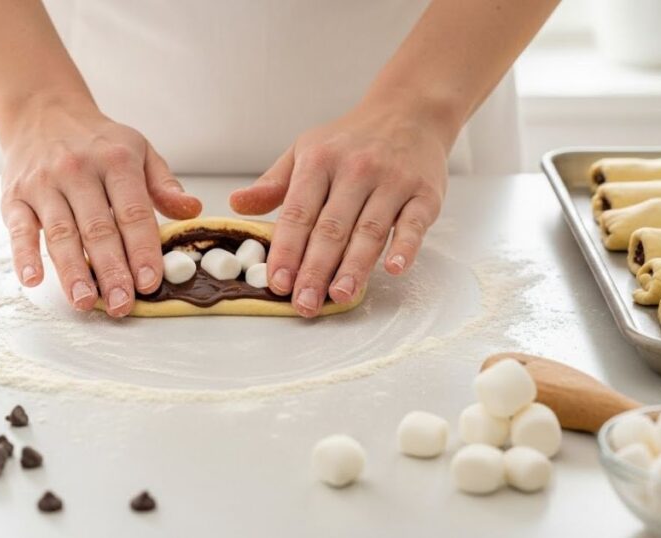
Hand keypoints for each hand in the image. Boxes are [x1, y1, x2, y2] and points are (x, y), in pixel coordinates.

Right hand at [0, 98, 201, 316]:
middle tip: (121, 304)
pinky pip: (19, 229)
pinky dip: (24, 255)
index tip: (150, 281)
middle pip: (98, 229)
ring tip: (85, 301)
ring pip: (61, 233)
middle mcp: (78, 171)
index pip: (133, 213)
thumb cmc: (96, 140)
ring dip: (73, 271)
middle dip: (111, 270)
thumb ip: (165, 185)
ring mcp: (44, 184)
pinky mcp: (14, 196)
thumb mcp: (139, 150)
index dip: (142, 250)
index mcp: (116, 162)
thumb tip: (193, 210)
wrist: (41, 111)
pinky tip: (34, 280)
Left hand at [230, 102, 448, 317]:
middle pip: (331, 228)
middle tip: (304, 303)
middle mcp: (355, 169)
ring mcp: (392, 180)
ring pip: (369, 230)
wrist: (410, 112)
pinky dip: (405, 246)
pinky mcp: (425, 192)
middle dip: (315, 270)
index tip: (277, 282)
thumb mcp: (306, 150)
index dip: (286, 250)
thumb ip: (273, 183)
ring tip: (339, 296)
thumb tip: (236, 204)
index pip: (298, 212)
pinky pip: (413, 223)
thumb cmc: (351, 139)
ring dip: (354, 267)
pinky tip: (393, 269)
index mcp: (319, 161)